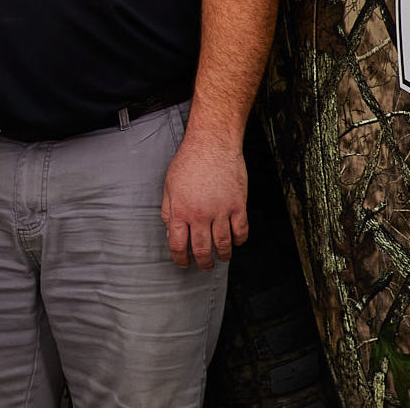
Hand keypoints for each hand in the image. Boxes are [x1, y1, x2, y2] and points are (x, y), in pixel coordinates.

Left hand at [160, 130, 247, 268]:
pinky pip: (241, 231)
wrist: (212, 143)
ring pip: (223, 244)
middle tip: (204, 266)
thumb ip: (168, 210)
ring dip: (222, 255)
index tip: (183, 263)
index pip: (178, 244)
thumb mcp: (169, 185)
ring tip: (221, 257)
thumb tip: (170, 231)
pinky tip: (236, 241)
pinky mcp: (237, 205)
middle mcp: (199, 215)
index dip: (180, 258)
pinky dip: (239, 240)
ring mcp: (220, 211)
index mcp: (180, 210)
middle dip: (202, 262)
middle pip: (201, 249)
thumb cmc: (189, 161)